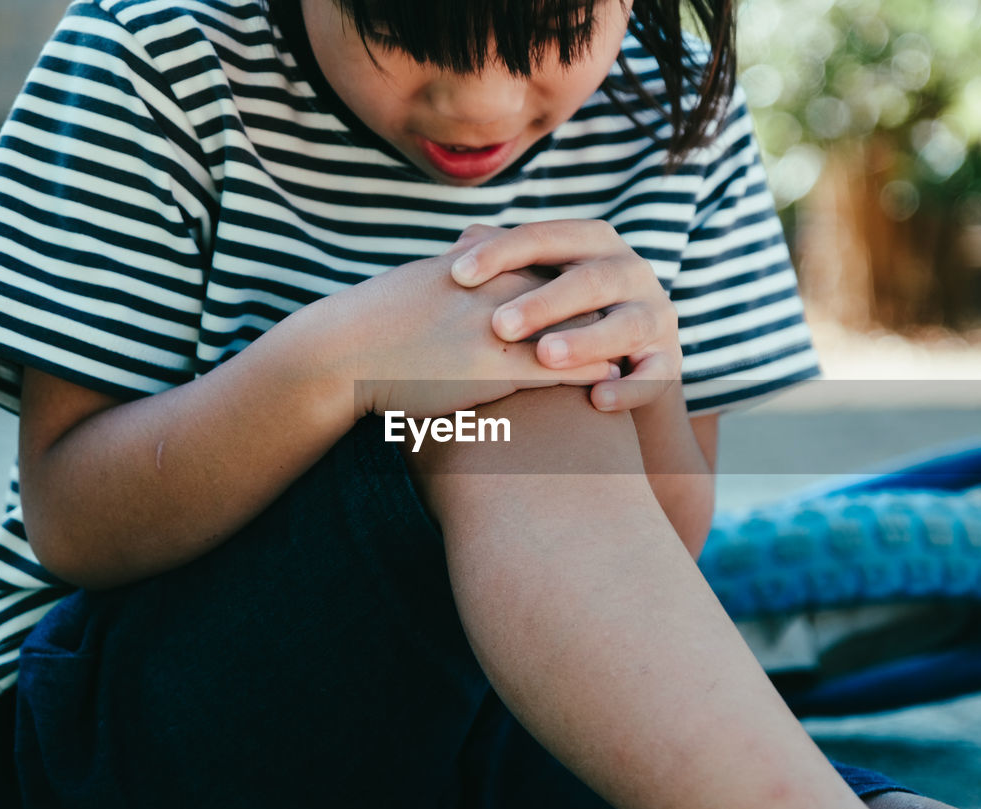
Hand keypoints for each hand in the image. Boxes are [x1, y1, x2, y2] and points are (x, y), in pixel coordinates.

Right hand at [349, 251, 612, 419]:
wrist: (345, 353)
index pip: (552, 261)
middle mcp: (500, 285)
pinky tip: (613, 382)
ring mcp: (501, 326)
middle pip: (576, 287)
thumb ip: (460, 265)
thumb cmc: (377, 321)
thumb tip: (473, 254)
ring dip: (609, 338)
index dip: (582, 279)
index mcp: (485, 262)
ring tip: (635, 352)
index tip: (607, 292)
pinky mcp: (497, 368)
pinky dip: (594, 372)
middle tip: (635, 319)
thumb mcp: (425, 278)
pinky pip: (562, 367)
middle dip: (607, 304)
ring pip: (578, 325)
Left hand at [448, 221, 681, 411]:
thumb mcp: (537, 281)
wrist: (625, 361)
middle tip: (501, 325)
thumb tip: (456, 249)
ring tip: (547, 358)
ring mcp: (655, 315)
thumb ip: (504, 263)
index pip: (545, 237)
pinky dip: (630, 389)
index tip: (458, 276)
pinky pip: (655, 375)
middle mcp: (630, 271)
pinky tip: (599, 400)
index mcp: (593, 242)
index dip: (502, 253)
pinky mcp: (669, 360)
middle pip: (589, 280)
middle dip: (544, 303)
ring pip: (626, 325)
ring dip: (587, 341)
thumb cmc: (561, 313)